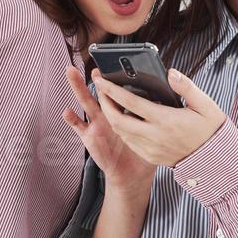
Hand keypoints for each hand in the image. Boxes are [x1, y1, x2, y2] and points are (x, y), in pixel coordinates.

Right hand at [63, 65, 155, 191]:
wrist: (133, 174)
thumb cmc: (147, 149)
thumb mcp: (157, 128)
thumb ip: (162, 112)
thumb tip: (169, 92)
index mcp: (127, 111)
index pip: (122, 90)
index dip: (120, 77)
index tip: (118, 63)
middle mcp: (110, 115)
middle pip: (102, 91)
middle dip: (98, 77)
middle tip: (96, 64)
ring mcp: (97, 125)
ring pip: (87, 102)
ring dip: (78, 87)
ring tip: (70, 71)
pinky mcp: (89, 137)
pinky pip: (79, 127)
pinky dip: (73, 119)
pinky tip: (67, 111)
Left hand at [91, 67, 226, 167]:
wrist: (214, 159)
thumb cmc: (210, 130)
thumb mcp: (205, 105)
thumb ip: (187, 87)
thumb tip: (170, 73)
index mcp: (166, 120)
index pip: (131, 102)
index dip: (112, 90)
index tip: (101, 79)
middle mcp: (154, 136)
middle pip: (117, 119)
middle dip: (104, 103)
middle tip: (100, 89)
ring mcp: (151, 148)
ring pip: (121, 131)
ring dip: (111, 115)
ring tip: (108, 100)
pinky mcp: (150, 156)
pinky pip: (129, 141)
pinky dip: (121, 128)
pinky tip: (123, 117)